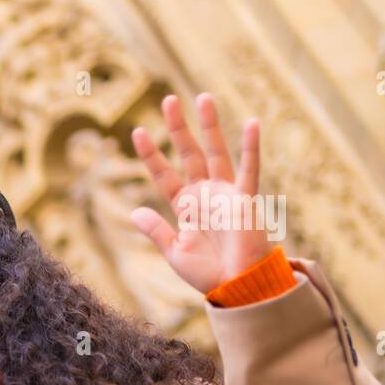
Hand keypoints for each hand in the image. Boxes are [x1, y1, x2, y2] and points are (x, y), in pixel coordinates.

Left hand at [129, 93, 272, 293]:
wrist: (237, 286)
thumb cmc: (207, 273)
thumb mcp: (174, 252)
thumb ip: (157, 231)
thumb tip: (134, 213)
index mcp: (184, 206)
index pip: (164, 174)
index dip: (151, 154)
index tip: (138, 131)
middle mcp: (204, 194)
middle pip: (189, 153)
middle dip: (179, 127)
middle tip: (168, 99)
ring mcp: (225, 193)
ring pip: (216, 151)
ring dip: (210, 126)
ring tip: (203, 97)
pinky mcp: (245, 199)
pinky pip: (249, 169)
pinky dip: (251, 147)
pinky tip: (251, 123)